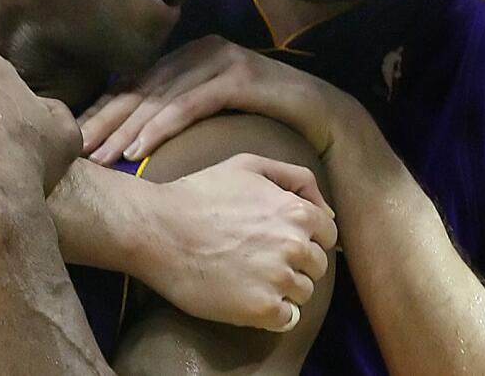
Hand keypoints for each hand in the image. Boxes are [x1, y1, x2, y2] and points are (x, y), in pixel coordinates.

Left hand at [81, 36, 347, 163]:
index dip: (104, 111)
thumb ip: (180, 114)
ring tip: (100, 156)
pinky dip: (160, 128)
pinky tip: (139, 150)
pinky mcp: (237, 76)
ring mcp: (220, 59)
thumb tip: (131, 138)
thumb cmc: (267, 123)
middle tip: (75, 149)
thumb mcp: (215, 116)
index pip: (137, 85)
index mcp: (189, 57)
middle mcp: (200, 51)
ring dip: (126, 129)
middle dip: (105, 120)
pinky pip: (189, 105)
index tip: (74, 139)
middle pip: (141, 88)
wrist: (325, 117)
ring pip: (159, 97)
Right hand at [138, 153, 336, 330]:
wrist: (157, 230)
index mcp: (297, 212)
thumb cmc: (199, 195)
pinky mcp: (261, 309)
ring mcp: (279, 279)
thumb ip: (295, 178)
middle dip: (295, 263)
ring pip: (303, 293)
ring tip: (249, 277)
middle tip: (260, 259)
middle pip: (317, 266)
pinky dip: (272, 314)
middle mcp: (295, 245)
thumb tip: (327, 210)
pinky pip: (287, 319)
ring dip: (283, 289)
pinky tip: (247, 297)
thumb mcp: (248, 165)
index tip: (280, 241)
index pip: (327, 234)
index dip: (306, 238)